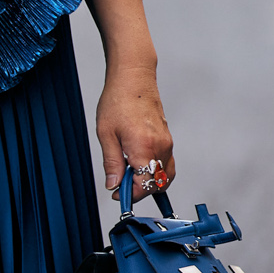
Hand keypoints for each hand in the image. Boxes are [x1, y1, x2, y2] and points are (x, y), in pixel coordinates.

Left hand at [96, 65, 173, 201]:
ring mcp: (167, 143)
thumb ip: (111, 163)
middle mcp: (161, 147)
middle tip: (120, 185)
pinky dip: (155, 172)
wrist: (133, 78)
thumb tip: (113, 185)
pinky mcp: (168, 139)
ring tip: (129, 175)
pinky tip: (139, 166)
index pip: (145, 185)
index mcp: (144, 147)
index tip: (117, 193)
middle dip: (140, 190)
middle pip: (157, 184)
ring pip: (165, 176)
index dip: (131, 194)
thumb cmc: (117, 101)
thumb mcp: (106, 134)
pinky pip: (167, 164)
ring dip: (149, 182)